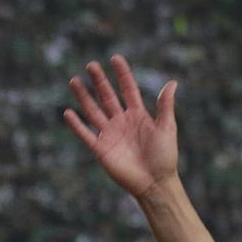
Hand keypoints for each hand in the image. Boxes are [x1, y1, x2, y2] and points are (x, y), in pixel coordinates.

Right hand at [63, 55, 178, 200]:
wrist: (156, 183)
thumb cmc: (165, 157)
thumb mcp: (167, 129)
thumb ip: (165, 106)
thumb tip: (173, 83)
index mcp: (138, 116)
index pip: (128, 90)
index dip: (122, 75)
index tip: (115, 58)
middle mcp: (122, 122)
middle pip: (108, 97)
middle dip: (100, 82)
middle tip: (92, 65)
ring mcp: (110, 134)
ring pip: (93, 111)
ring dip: (84, 97)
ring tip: (74, 81)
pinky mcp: (101, 149)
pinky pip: (86, 135)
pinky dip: (77, 125)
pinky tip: (68, 113)